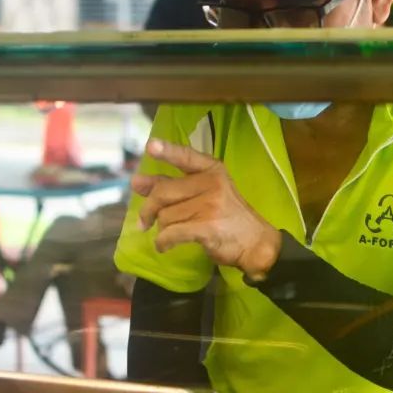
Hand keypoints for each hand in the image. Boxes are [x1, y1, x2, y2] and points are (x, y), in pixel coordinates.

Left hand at [133, 139, 280, 280]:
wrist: (255, 242)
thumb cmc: (228, 216)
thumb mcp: (207, 192)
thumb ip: (174, 185)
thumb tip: (137, 183)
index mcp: (212, 170)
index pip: (186, 156)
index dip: (167, 151)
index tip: (151, 147)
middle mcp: (211, 183)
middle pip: (163, 192)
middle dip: (148, 209)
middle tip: (144, 221)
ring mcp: (210, 206)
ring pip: (165, 216)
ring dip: (162, 229)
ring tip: (170, 233)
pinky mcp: (207, 228)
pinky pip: (171, 234)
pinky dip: (162, 242)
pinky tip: (164, 246)